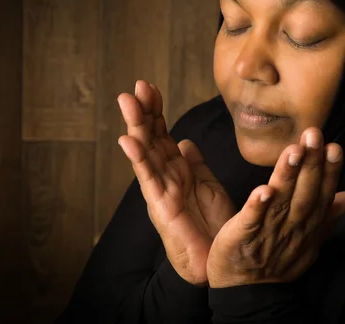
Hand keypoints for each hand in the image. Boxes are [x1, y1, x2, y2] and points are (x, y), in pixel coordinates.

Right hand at [117, 80, 235, 285]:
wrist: (217, 258)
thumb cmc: (213, 224)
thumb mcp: (207, 185)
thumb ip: (195, 163)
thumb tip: (185, 141)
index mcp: (177, 169)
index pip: (162, 133)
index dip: (156, 110)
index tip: (150, 87)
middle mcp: (165, 175)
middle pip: (151, 137)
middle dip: (143, 111)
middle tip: (137, 86)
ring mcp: (160, 189)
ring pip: (145, 152)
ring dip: (136, 127)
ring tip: (127, 102)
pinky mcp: (160, 206)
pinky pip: (148, 179)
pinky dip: (138, 159)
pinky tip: (129, 140)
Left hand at [206, 127, 344, 287]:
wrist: (247, 290)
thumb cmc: (277, 259)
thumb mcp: (309, 240)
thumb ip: (328, 216)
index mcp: (307, 224)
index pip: (321, 194)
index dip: (329, 171)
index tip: (334, 147)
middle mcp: (292, 226)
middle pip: (304, 193)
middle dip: (311, 164)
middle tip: (314, 135)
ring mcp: (268, 231)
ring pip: (281, 201)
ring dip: (288, 177)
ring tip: (293, 151)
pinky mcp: (243, 236)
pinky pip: (252, 220)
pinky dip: (257, 206)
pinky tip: (263, 189)